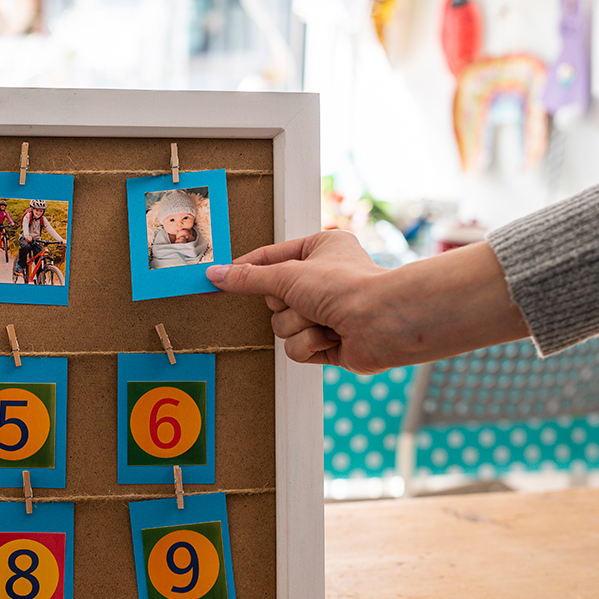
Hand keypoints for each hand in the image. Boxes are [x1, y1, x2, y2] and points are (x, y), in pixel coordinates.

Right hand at [205, 230, 393, 372]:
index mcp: (319, 250)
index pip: (270, 258)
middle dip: (287, 305)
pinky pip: (296, 349)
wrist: (383, 322)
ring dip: (300, 326)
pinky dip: (310, 344)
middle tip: (305, 299)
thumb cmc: (347, 286)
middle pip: (274, 299)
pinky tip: (333, 338)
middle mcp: (323, 280)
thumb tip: (215, 275)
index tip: (219, 276)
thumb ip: (249, 278)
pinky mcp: (329, 343)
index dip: (247, 268)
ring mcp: (326, 313)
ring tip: (325, 319)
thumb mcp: (288, 275)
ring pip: (283, 327)